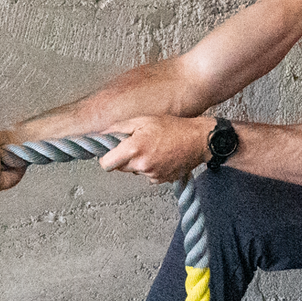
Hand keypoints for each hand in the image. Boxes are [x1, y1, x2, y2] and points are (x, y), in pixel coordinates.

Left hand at [97, 115, 213, 183]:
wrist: (199, 140)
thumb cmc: (174, 127)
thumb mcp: (143, 120)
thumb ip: (119, 127)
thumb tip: (103, 133)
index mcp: (134, 149)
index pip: (106, 164)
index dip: (105, 158)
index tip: (109, 153)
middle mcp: (142, 164)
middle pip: (120, 168)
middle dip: (123, 158)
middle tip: (136, 145)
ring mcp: (152, 174)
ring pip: (135, 171)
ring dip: (138, 163)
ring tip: (152, 148)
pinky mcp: (161, 180)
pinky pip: (148, 176)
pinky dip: (151, 168)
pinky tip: (160, 157)